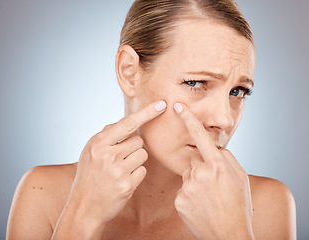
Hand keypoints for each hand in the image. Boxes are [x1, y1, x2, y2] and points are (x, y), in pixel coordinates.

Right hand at [67, 100, 166, 227]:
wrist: (84, 206)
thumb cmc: (89, 175)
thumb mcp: (90, 151)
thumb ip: (108, 135)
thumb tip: (129, 122)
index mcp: (98, 143)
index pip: (128, 123)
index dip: (146, 113)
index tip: (161, 105)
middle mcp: (108, 155)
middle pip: (138, 141)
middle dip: (133, 147)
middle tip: (119, 159)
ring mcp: (118, 171)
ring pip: (143, 155)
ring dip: (136, 161)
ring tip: (120, 169)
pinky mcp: (127, 186)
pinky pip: (143, 171)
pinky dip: (136, 174)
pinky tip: (123, 180)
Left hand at [173, 103, 253, 239]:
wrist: (229, 235)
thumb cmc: (238, 206)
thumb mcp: (240, 178)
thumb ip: (227, 158)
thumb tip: (214, 148)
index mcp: (217, 166)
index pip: (200, 137)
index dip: (188, 120)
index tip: (178, 107)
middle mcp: (200, 174)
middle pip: (194, 160)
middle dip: (201, 167)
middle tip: (213, 184)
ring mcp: (188, 187)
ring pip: (188, 174)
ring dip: (195, 181)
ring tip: (208, 196)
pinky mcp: (179, 200)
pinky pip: (182, 189)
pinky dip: (189, 194)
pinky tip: (200, 204)